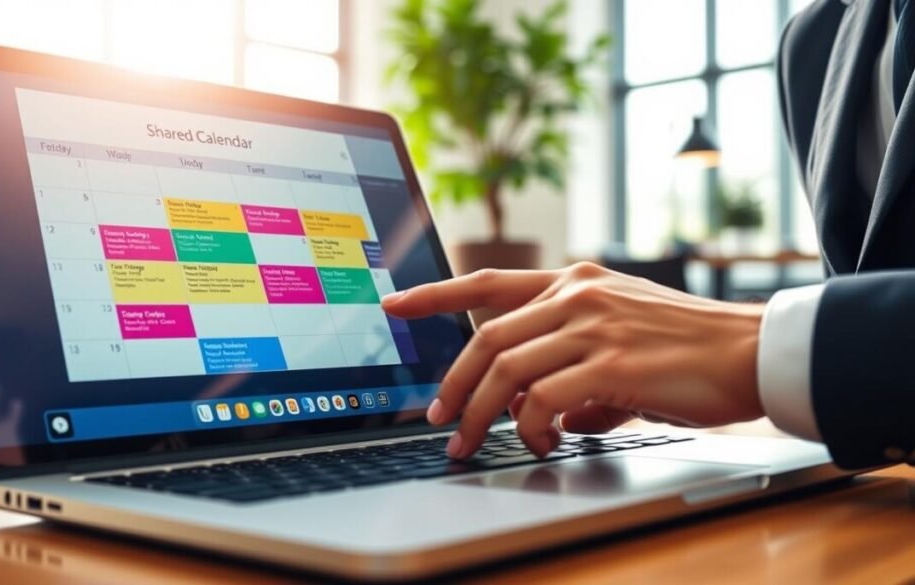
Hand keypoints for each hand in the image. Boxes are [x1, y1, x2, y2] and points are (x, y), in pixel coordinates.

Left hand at [380, 263, 765, 458]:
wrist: (753, 349)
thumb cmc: (689, 347)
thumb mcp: (621, 336)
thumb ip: (573, 364)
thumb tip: (544, 412)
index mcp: (574, 281)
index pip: (487, 281)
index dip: (435, 292)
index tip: (394, 302)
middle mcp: (575, 294)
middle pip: (486, 337)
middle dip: (453, 385)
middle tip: (439, 420)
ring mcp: (591, 325)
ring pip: (505, 369)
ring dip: (481, 414)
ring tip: (472, 443)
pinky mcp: (610, 362)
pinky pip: (544, 399)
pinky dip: (532, 427)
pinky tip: (545, 443)